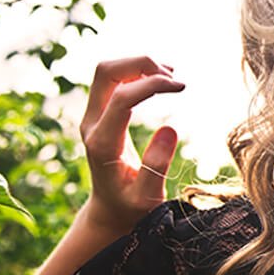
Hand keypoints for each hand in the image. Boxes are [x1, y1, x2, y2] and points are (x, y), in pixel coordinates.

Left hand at [79, 56, 185, 235]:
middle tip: (174, 77)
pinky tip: (160, 79)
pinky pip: (113, 80)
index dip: (152, 84)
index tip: (182, 87)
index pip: (122, 97)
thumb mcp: (147, 197)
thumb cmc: (131, 207)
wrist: (110, 210)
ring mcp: (93, 117)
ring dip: (138, 65)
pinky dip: (136, 72)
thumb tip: (170, 128)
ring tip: (171, 77)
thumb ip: (156, 166)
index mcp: (103, 143)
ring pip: (108, 71)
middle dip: (141, 64)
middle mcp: (91, 124)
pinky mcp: (100, 114)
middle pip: (106, 72)